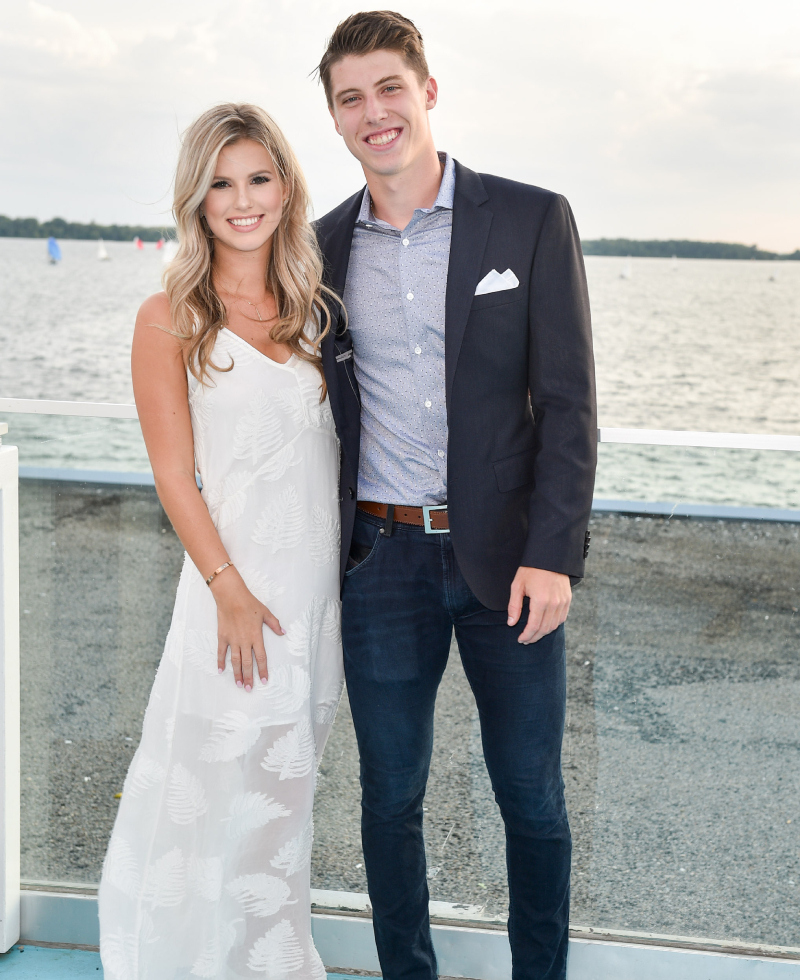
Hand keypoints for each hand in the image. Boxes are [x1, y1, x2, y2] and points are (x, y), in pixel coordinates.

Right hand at [209, 568, 283, 689]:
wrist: (231, 596)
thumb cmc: (249, 603)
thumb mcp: (265, 612)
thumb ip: (274, 624)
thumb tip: (283, 632)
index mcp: (256, 636)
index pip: (261, 658)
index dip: (263, 670)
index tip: (264, 680)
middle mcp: (244, 641)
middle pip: (247, 663)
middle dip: (248, 677)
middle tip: (248, 689)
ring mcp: (232, 640)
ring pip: (235, 661)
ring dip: (236, 674)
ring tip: (238, 684)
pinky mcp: (222, 637)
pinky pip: (221, 652)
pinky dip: (220, 661)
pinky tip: (220, 670)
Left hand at [507, 566, 570, 644]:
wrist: (549, 556)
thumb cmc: (531, 570)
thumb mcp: (518, 586)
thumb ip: (514, 606)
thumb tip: (511, 623)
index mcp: (540, 601)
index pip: (534, 626)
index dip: (526, 635)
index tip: (520, 639)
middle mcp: (554, 604)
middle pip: (544, 629)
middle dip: (534, 637)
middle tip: (526, 640)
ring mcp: (563, 602)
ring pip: (554, 626)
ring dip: (544, 633)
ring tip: (534, 634)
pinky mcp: (568, 600)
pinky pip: (562, 618)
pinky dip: (553, 625)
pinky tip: (545, 625)